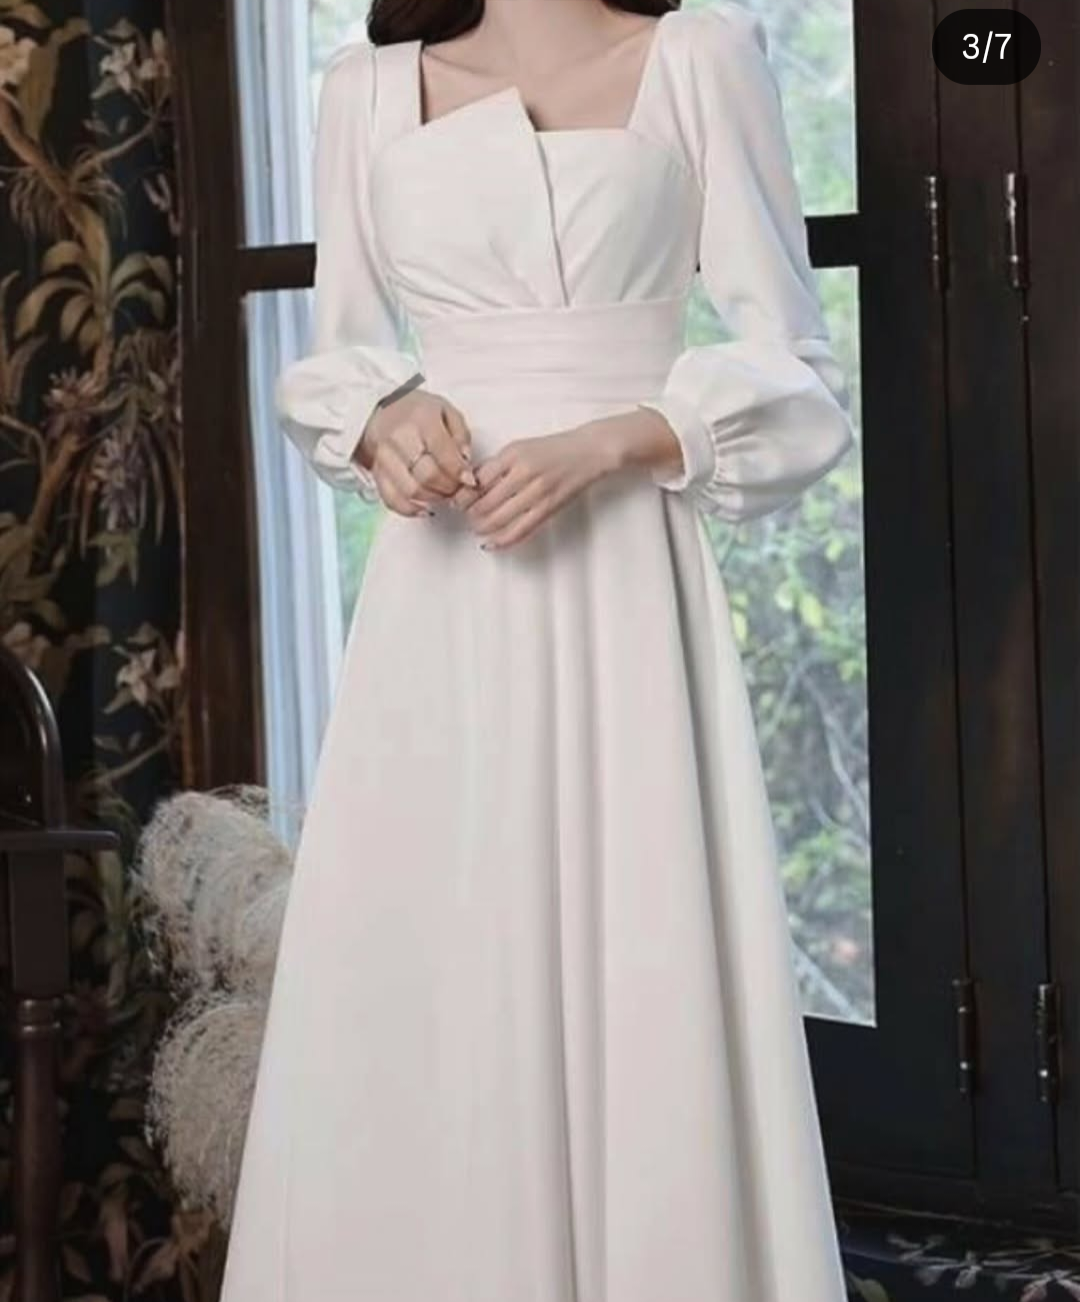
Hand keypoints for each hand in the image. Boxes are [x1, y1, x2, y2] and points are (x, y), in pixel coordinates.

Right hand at [353, 388, 478, 516]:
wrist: (384, 411)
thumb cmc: (418, 412)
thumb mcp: (447, 412)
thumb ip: (461, 435)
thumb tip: (465, 460)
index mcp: (421, 419)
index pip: (443, 453)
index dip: (460, 472)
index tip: (470, 480)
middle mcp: (399, 438)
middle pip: (427, 475)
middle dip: (449, 488)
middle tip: (458, 488)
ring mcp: (384, 456)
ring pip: (411, 490)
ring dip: (434, 499)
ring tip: (444, 494)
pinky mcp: (377, 472)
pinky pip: (391, 499)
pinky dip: (410, 509)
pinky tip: (425, 508)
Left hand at [465, 423, 622, 549]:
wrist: (589, 452)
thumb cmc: (554, 449)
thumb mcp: (519, 448)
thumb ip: (496, 465)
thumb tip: (470, 484)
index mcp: (513, 455)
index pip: (477, 480)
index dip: (463, 495)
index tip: (457, 501)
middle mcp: (524, 473)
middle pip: (485, 502)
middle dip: (470, 513)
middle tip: (465, 516)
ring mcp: (538, 492)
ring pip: (500, 518)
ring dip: (483, 527)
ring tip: (476, 528)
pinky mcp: (549, 508)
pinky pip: (521, 530)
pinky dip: (502, 541)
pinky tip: (491, 544)